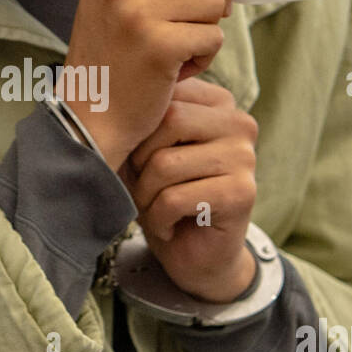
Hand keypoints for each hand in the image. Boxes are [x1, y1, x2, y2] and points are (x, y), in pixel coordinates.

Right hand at [63, 0, 233, 171]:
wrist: (90, 117)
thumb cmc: (113, 58)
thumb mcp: (116, 2)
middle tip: (197, 13)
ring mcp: (137, 6)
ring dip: (206, 31)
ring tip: (172, 52)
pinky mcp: (160, 40)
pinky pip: (214, 36)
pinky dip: (203, 60)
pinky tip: (172, 73)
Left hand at [124, 79, 257, 302]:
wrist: (194, 256)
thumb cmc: (166, 196)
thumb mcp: (144, 153)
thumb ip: (138, 122)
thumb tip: (107, 102)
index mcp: (218, 104)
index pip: (166, 95)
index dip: (140, 131)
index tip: (143, 161)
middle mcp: (239, 123)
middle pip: (168, 120)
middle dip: (141, 160)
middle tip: (145, 187)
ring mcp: (245, 157)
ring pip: (166, 163)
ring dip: (146, 195)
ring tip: (155, 209)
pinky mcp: (242, 193)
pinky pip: (174, 198)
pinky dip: (158, 219)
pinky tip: (168, 228)